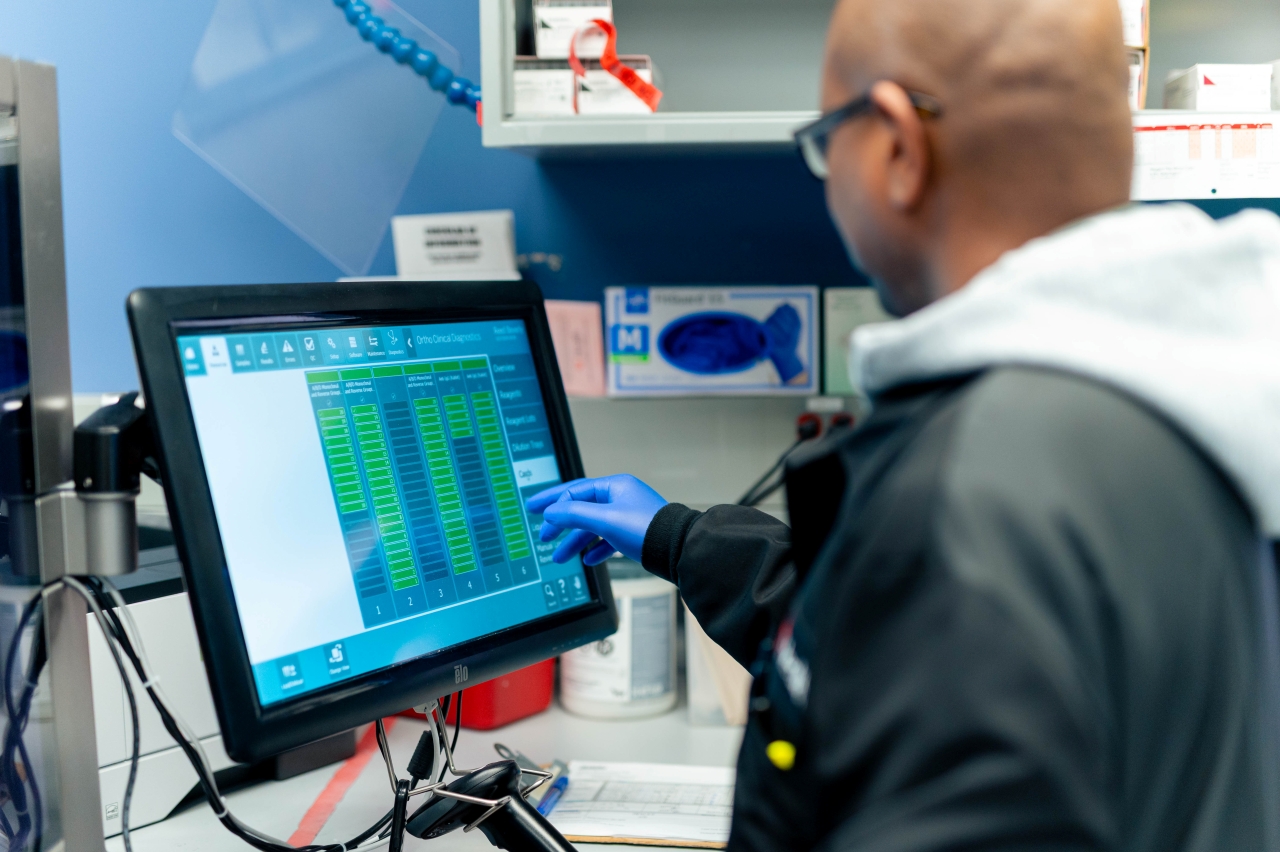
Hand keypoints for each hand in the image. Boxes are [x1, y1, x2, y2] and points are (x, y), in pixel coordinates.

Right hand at [526, 475, 667, 565]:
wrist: (678, 550)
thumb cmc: (647, 529)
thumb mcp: (605, 520)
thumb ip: (574, 514)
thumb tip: (551, 512)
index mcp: (614, 487)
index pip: (575, 490)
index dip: (553, 501)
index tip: (536, 511)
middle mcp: (621, 498)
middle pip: (582, 508)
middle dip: (561, 524)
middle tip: (544, 536)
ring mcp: (628, 516)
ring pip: (594, 526)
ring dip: (575, 541)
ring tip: (559, 557)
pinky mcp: (634, 534)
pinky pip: (608, 539)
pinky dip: (596, 548)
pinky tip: (588, 559)